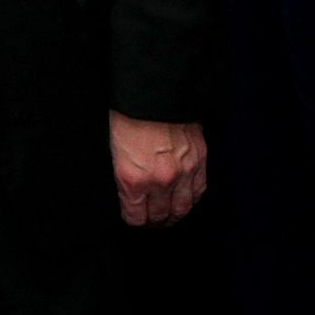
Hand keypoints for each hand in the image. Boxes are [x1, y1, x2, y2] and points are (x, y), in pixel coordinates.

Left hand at [109, 110, 207, 226]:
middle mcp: (160, 181)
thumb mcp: (114, 150)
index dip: (134, 219)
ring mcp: (183, 173)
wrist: (155, 92)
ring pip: (182, 209)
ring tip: (169, 216)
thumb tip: (131, 194)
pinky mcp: (200, 162)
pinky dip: (192, 199)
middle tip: (152, 221)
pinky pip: (199, 192)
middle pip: (160, 216)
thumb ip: (125, 177)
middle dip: (155, 222)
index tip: (134, 218)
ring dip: (175, 215)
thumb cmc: (128, 116)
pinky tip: (185, 200)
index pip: (136, 216)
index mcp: (133, 178)